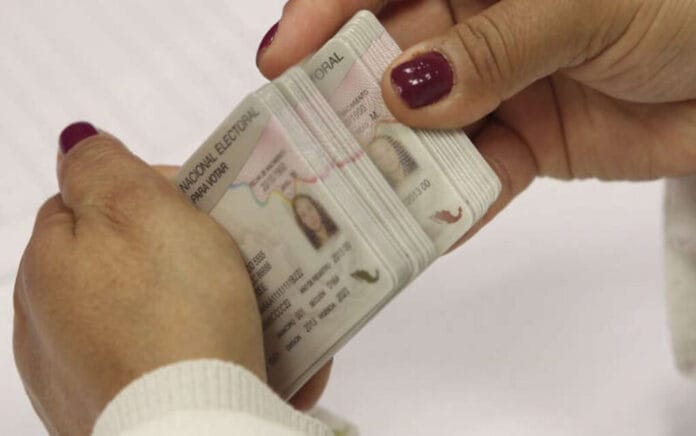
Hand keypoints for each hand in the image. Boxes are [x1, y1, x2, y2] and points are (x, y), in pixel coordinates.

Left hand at [14, 126, 266, 434]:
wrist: (194, 434)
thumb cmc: (173, 317)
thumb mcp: (142, 212)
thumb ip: (102, 166)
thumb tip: (75, 141)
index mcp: (50, 265)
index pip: (96, 202)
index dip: (157, 192)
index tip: (211, 201)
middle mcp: (54, 324)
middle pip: (130, 262)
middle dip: (186, 249)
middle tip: (242, 254)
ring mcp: (84, 377)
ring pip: (156, 316)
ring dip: (205, 304)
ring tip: (260, 307)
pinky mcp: (122, 416)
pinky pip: (172, 368)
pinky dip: (207, 355)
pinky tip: (251, 357)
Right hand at [257, 0, 695, 237]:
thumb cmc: (685, 3)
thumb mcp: (584, 6)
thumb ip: (493, 48)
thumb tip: (407, 89)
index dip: (327, 14)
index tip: (284, 59)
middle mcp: (478, 20)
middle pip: (391, 58)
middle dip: (349, 99)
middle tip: (304, 141)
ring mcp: (496, 84)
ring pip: (426, 125)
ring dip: (394, 160)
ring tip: (351, 195)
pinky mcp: (523, 140)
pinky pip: (474, 175)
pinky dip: (450, 203)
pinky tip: (418, 226)